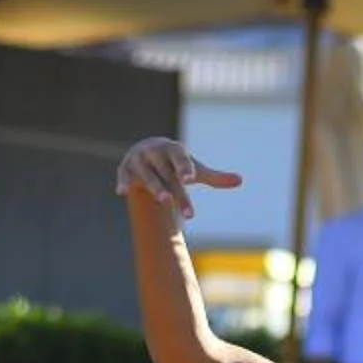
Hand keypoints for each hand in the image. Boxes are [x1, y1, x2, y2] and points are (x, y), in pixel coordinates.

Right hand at [117, 138, 242, 218]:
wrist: (149, 152)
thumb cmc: (176, 165)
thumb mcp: (193, 170)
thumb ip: (215, 177)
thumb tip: (241, 181)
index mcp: (174, 150)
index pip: (180, 159)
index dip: (185, 167)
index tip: (191, 178)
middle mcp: (155, 152)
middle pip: (167, 174)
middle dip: (176, 192)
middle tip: (188, 211)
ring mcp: (139, 159)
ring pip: (147, 175)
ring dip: (155, 187)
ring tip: (164, 201)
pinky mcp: (125, 168)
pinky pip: (123, 175)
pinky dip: (123, 182)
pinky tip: (122, 192)